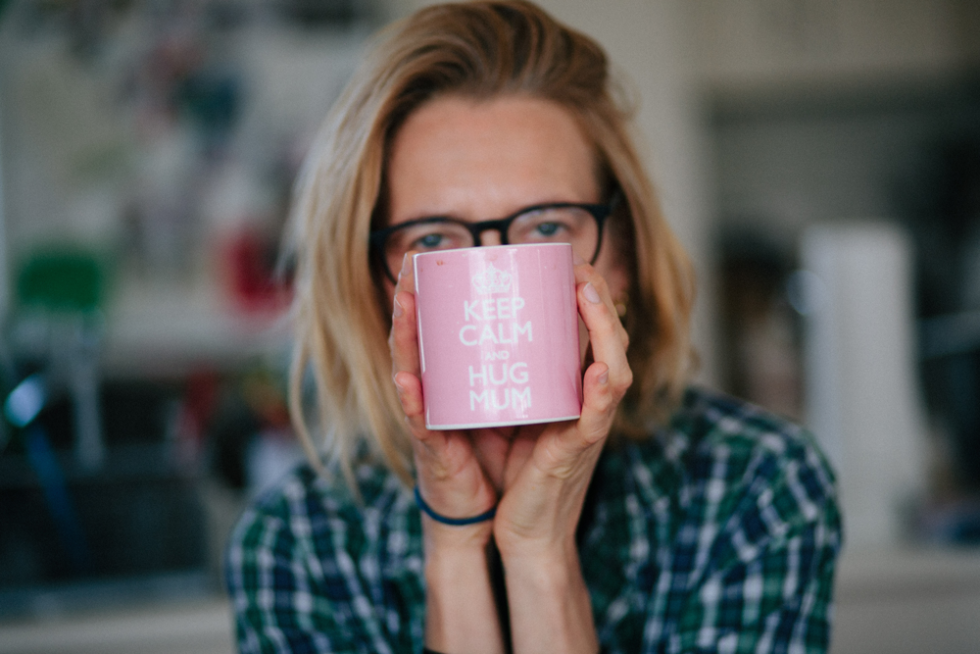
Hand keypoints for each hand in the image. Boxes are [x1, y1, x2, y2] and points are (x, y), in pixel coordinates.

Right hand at [389, 252, 498, 546]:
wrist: (490, 518)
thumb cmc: (500, 459)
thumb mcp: (513, 406)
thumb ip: (526, 371)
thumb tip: (559, 328)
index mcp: (458, 383)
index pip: (444, 333)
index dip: (437, 297)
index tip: (439, 259)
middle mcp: (439, 396)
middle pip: (419, 341)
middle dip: (412, 302)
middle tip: (414, 264)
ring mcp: (432, 421)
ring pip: (412, 371)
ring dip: (405, 337)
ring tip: (404, 302)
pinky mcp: (435, 450)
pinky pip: (422, 422)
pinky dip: (414, 400)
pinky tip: (407, 377)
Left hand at [492, 255, 631, 558]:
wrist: (519, 529)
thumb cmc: (513, 470)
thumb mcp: (514, 411)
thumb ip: (508, 376)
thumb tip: (479, 332)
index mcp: (575, 390)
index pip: (594, 335)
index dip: (591, 297)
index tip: (571, 263)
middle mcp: (588, 403)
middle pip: (612, 342)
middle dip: (601, 300)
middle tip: (580, 267)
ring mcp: (588, 425)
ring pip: (614, 369)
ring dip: (606, 329)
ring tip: (589, 293)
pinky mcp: (577, 450)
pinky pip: (598, 416)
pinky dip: (601, 389)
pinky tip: (598, 367)